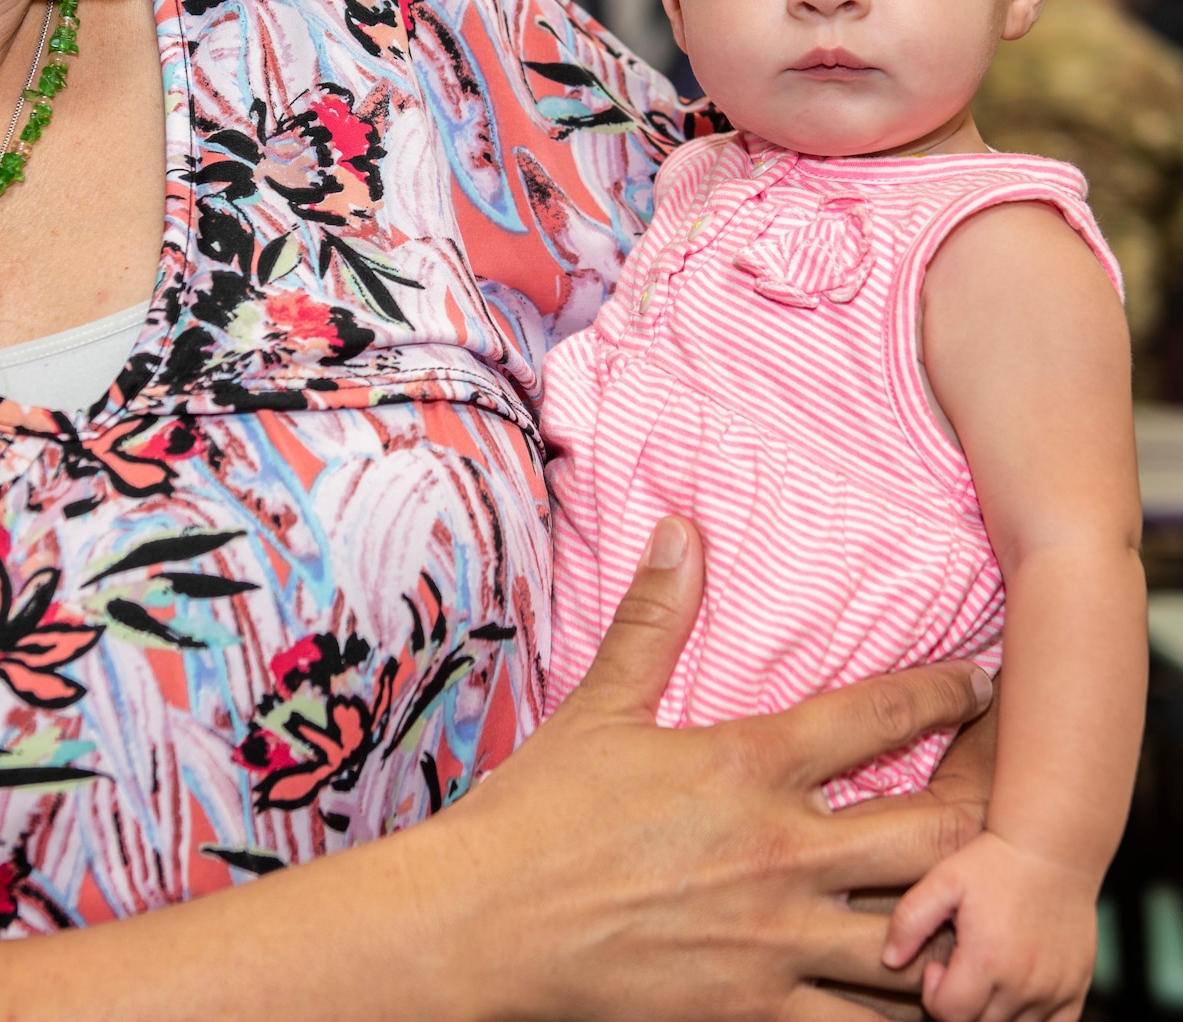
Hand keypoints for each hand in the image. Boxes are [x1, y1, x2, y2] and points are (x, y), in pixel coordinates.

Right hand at [418, 517, 992, 1021]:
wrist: (485, 923)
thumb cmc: (535, 815)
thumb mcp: (597, 707)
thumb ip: (653, 619)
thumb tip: (680, 530)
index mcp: (744, 767)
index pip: (874, 719)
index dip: (942, 695)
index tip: (981, 682)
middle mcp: (780, 852)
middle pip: (935, 833)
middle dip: (990, 811)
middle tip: (1017, 795)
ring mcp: (777, 938)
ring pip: (920, 935)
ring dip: (961, 919)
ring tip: (990, 905)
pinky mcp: (759, 1009)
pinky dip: (907, 1009)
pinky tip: (929, 994)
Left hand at [883, 832, 1095, 1021]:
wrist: (1051, 851)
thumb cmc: (992, 863)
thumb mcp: (942, 881)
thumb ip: (910, 920)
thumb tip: (889, 960)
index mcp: (988, 960)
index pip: (950, 1015)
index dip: (934, 996)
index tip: (937, 967)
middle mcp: (1024, 984)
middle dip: (960, 1008)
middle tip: (958, 971)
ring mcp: (1054, 991)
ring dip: (992, 1016)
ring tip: (984, 979)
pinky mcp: (1076, 990)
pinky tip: (1014, 996)